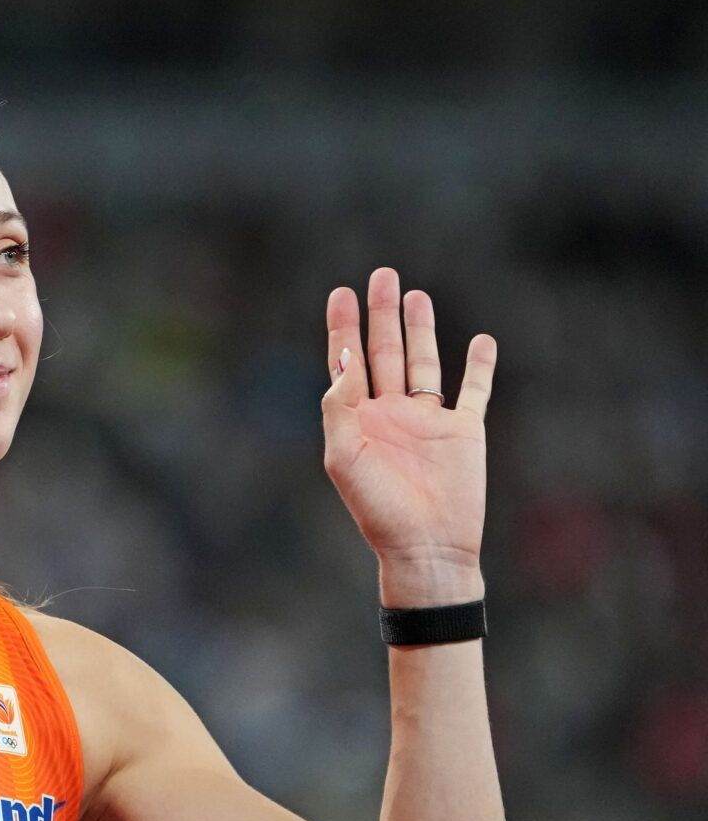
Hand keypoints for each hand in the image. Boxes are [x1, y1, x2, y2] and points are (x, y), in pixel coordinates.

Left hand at [323, 269, 496, 596]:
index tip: (341, 293)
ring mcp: (429, 420)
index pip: (349, 361)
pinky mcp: (465, 431)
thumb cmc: (377, 509)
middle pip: (387, 351)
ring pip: (425, 363)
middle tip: (381, 275)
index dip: (344, 327)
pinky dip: (479, 365)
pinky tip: (480, 339)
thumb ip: (340, 406)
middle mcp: (392, 413)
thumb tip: (344, 358)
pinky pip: (474, 390)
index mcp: (359, 419)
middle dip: (382, 314)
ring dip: (421, 329)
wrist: (426, 546)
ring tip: (415, 294)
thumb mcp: (345, 457)